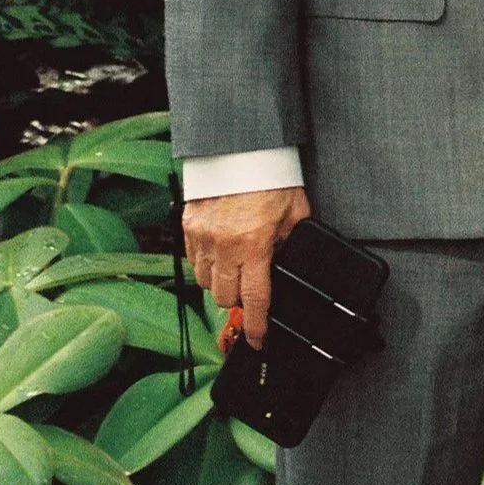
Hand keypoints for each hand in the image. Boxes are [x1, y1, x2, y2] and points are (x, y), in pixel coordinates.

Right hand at [182, 186, 310, 347]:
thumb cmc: (271, 174)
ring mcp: (202, 236)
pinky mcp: (188, 225)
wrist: (242, 144)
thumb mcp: (295, 210)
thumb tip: (291, 263)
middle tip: (249, 286)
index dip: (255, 325)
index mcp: (254, 244)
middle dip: (237, 298)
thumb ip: (292, 240)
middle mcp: (224, 245)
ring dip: (219, 281)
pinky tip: (218, 250)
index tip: (257, 340)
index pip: (254, 298)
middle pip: (223, 296)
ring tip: (234, 266)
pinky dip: (204, 262)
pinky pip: (192, 259)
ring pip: (204, 281)